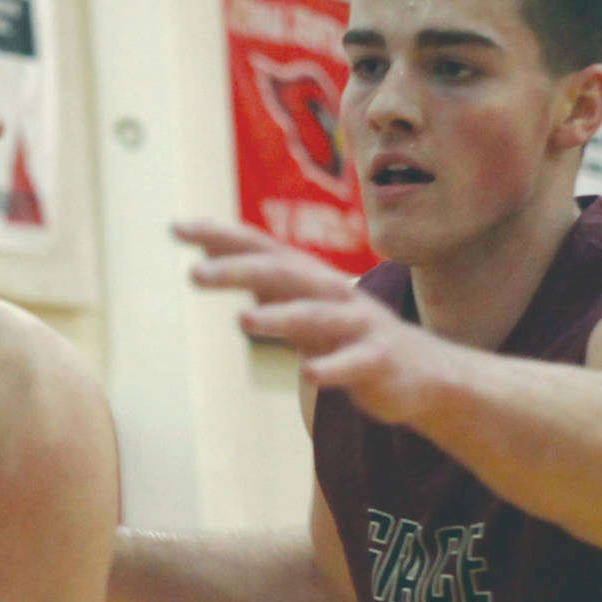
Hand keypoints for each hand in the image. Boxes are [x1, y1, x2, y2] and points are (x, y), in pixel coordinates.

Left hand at [174, 218, 460, 425]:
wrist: (426, 374)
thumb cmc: (351, 337)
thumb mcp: (304, 308)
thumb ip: (263, 286)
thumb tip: (211, 262)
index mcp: (309, 280)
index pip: (259, 248)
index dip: (220, 236)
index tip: (176, 227)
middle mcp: (332, 293)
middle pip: (280, 274)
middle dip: (238, 270)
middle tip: (193, 274)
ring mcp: (357, 326)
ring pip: (315, 316)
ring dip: (279, 316)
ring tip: (243, 320)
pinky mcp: (378, 362)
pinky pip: (352, 365)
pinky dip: (331, 367)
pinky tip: (309, 375)